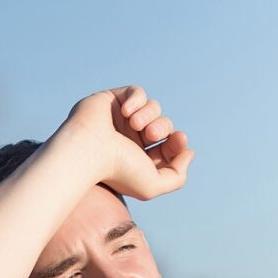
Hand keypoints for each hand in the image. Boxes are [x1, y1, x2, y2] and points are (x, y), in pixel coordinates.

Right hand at [54, 85, 194, 200]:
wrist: (88, 151)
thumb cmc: (118, 170)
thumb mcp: (153, 185)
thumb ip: (178, 176)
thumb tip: (189, 153)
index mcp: (140, 157)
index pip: (170, 145)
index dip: (178, 142)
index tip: (179, 141)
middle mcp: (131, 138)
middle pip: (164, 125)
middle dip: (163, 128)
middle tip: (150, 135)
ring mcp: (121, 119)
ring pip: (154, 107)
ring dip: (150, 115)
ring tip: (135, 124)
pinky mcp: (113, 100)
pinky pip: (137, 92)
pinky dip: (136, 100)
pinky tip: (126, 112)